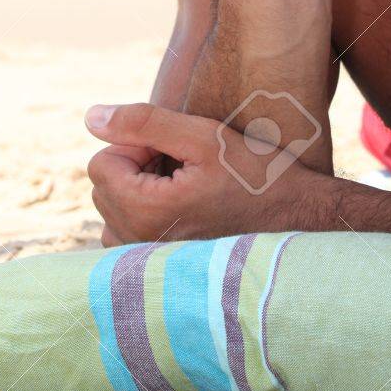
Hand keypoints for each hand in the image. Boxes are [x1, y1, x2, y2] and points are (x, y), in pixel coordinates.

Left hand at [84, 102, 335, 244]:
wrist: (300, 225)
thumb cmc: (258, 178)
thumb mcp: (204, 138)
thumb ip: (144, 123)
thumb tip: (91, 117)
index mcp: (144, 212)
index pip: (101, 162)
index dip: (137, 145)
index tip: (178, 153)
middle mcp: (137, 246)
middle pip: (104, 186)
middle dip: (137, 168)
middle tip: (188, 170)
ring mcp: (146, 264)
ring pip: (114, 208)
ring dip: (141, 191)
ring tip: (188, 191)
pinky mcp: (158, 273)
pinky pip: (127, 234)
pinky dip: (147, 215)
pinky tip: (187, 211)